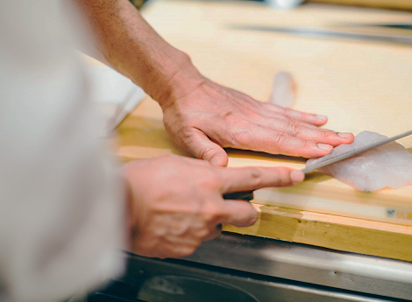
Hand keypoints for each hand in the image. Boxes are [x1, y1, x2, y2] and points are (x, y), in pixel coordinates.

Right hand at [122, 155, 302, 257]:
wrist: (117, 207)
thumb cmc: (141, 181)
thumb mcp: (176, 163)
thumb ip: (201, 169)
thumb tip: (212, 172)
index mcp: (210, 181)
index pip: (253, 178)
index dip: (278, 177)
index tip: (294, 175)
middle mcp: (212, 207)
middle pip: (248, 214)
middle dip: (247, 211)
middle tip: (235, 206)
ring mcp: (201, 230)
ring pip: (222, 227)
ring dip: (213, 221)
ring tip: (186, 212)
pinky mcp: (189, 247)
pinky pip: (200, 239)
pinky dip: (193, 232)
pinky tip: (175, 223)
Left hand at [162, 77, 353, 165]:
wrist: (184, 84)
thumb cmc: (185, 113)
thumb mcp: (187, 136)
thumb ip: (205, 152)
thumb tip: (221, 168)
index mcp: (240, 131)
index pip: (277, 141)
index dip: (302, 148)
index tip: (324, 151)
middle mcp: (254, 119)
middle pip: (293, 131)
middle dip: (321, 138)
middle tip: (347, 142)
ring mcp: (257, 110)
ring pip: (294, 121)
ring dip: (319, 128)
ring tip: (341, 133)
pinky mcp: (256, 105)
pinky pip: (284, 111)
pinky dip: (303, 115)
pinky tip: (318, 118)